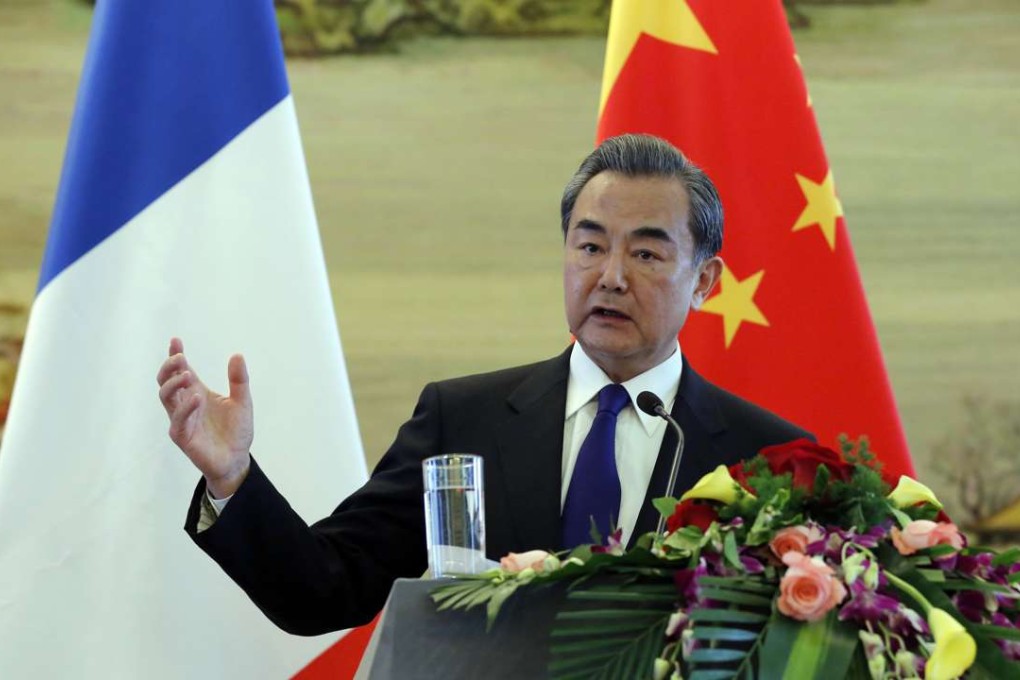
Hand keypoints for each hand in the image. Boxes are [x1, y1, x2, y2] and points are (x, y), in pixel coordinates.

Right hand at [157, 337, 252, 497]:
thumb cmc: (236, 431)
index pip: (181, 370)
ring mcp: (182, 420)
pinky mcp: (183, 436)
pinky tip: (196, 397)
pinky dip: (185, 407)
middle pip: (165, 381)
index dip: (176, 355)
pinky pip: (177, 420)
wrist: (237, 460)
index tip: (176, 340)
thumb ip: (239, 380)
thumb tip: (237, 355)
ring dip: (173, 384)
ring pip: (165, 397)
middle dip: (169, 366)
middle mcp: (186, 404)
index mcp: (197, 393)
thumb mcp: (242, 402)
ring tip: (187, 374)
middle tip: (179, 356)